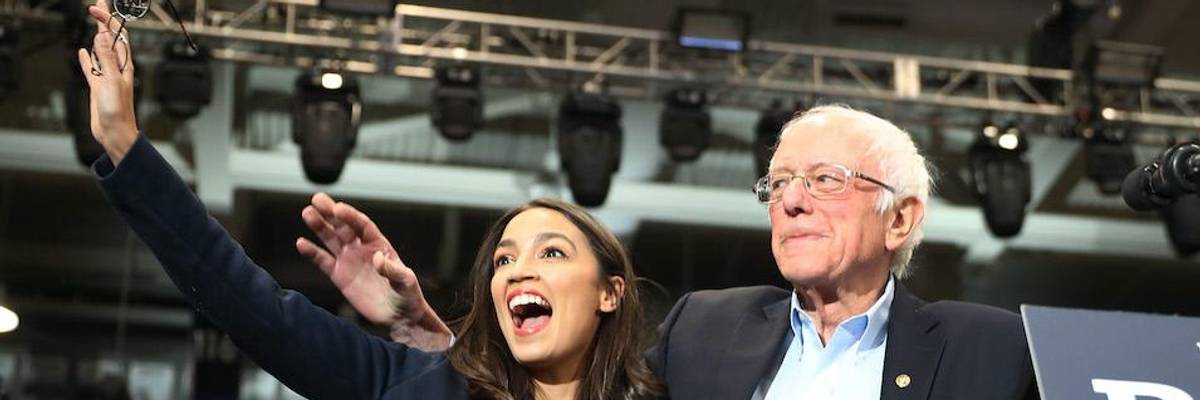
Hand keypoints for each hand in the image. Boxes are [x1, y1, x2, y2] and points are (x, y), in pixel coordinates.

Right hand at [75, 0, 138, 164]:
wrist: (115, 132)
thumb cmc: (118, 110)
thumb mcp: (111, 81)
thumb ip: (106, 59)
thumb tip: (101, 36)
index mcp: (124, 64)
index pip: (116, 35)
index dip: (106, 20)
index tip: (94, 8)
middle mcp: (117, 67)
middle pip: (109, 38)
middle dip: (104, 20)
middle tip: (97, 4)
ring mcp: (107, 75)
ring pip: (100, 50)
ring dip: (97, 35)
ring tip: (95, 22)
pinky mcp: (98, 86)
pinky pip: (91, 68)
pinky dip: (86, 58)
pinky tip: (82, 52)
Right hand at [296, 193, 451, 350]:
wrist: (399, 316)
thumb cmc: (407, 296)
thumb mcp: (406, 283)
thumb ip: (393, 270)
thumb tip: (378, 258)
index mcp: (379, 245)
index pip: (363, 225)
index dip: (350, 217)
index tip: (338, 208)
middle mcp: (362, 248)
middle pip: (344, 226)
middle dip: (331, 213)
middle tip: (317, 199)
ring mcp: (349, 260)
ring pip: (331, 239)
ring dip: (319, 226)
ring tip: (307, 213)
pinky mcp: (339, 276)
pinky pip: (323, 261)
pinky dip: (312, 252)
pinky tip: (301, 243)